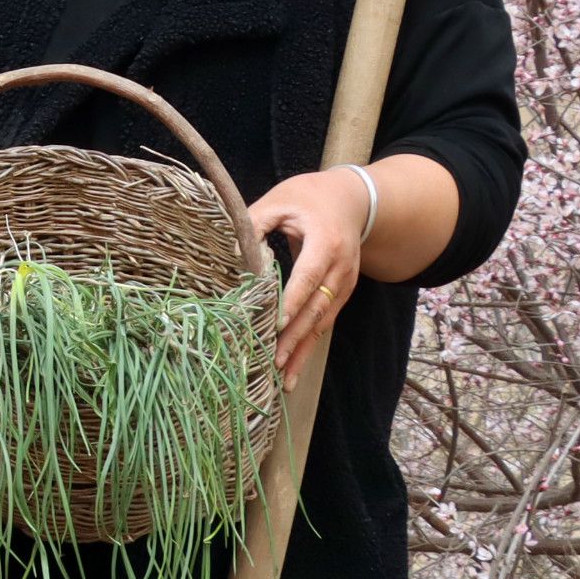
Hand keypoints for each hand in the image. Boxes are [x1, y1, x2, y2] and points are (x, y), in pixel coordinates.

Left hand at [249, 168, 370, 389]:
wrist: (353, 200)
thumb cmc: (309, 198)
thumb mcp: (279, 201)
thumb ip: (253, 224)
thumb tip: (227, 251)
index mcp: (326, 243)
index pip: (308, 277)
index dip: (291, 302)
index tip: (274, 325)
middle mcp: (341, 268)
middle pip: (316, 308)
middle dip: (294, 338)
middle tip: (271, 363)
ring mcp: (345, 284)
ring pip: (322, 322)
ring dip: (302, 351)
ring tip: (283, 380)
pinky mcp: (342, 294)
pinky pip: (324, 323)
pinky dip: (308, 346)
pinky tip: (293, 368)